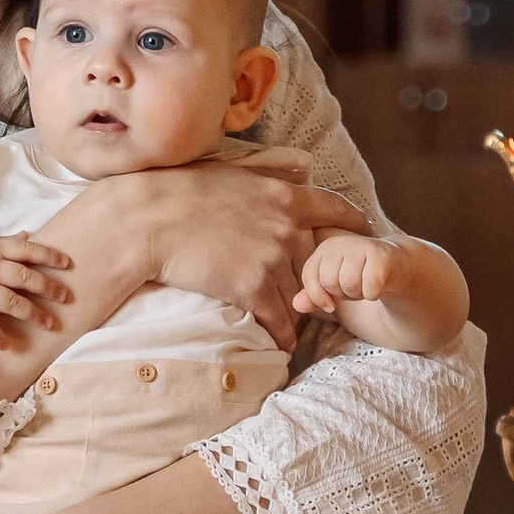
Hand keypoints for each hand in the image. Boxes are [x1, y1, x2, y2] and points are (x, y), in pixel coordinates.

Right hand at [0, 230, 71, 355]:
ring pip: (11, 302)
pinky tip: (8, 345)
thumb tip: (28, 234)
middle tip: (66, 298)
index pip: (27, 249)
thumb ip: (2, 242)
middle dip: (49, 288)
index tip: (68, 264)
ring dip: (33, 314)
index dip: (49, 255)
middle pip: (25, 278)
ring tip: (50, 324)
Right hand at [92, 164, 363, 349]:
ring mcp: (271, 261)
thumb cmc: (181, 190)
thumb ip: (272, 174)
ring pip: (296, 294)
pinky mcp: (252, 290)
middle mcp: (286, 229)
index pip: (336, 209)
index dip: (354, 224)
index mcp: (284, 197)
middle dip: (315, 279)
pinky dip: (281, 334)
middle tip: (316, 292)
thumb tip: (302, 168)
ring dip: (296, 310)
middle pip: (314, 262)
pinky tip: (281, 344)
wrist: (150, 221)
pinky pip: (278, 319)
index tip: (363, 234)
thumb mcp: (233, 172)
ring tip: (294, 323)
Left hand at [294, 231, 402, 319]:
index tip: (332, 300)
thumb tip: (297, 305)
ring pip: (349, 283)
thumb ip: (313, 295)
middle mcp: (340, 242)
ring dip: (358, 294)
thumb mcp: (332, 288)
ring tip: (366, 285)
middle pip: (329, 281)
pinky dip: (373, 294)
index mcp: (323, 249)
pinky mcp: (382, 255)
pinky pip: (369, 286)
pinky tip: (379, 287)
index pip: (310, 276)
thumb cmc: (360, 278)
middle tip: (355, 287)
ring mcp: (361, 245)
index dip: (319, 295)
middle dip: (342, 293)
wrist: (398, 269)